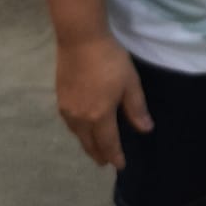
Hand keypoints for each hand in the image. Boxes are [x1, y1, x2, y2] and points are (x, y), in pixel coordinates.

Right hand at [55, 34, 152, 168]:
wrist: (80, 40)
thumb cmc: (109, 60)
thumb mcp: (130, 83)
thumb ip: (136, 108)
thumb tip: (145, 130)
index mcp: (100, 116)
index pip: (108, 144)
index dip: (115, 156)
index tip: (120, 166)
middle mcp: (81, 118)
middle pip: (89, 144)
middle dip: (98, 155)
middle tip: (105, 162)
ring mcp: (67, 109)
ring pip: (78, 135)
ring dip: (87, 144)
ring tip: (94, 148)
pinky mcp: (60, 98)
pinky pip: (70, 124)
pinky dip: (78, 132)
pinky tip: (81, 128)